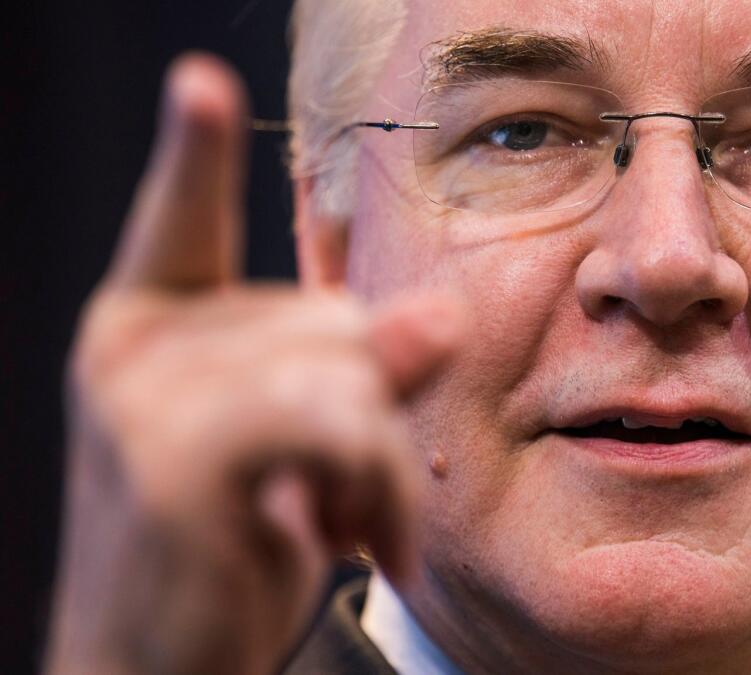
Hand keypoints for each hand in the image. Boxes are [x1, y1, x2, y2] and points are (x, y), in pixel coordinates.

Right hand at [44, 54, 457, 674]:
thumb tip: (440, 312)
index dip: (193, 154)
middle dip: (376, 411)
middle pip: (335, 318)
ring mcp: (143, 402)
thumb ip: (372, 369)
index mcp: (155, 328)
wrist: (157, 666)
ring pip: (348, 370)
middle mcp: (137, 349)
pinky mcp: (175, 465)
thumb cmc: (238, 541)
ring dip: (383, 464)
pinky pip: (338, 424)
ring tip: (349, 523)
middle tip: (344, 495)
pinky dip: (374, 487)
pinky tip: (343, 540)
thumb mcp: (312, 444)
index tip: (200, 83)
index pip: (180, 223)